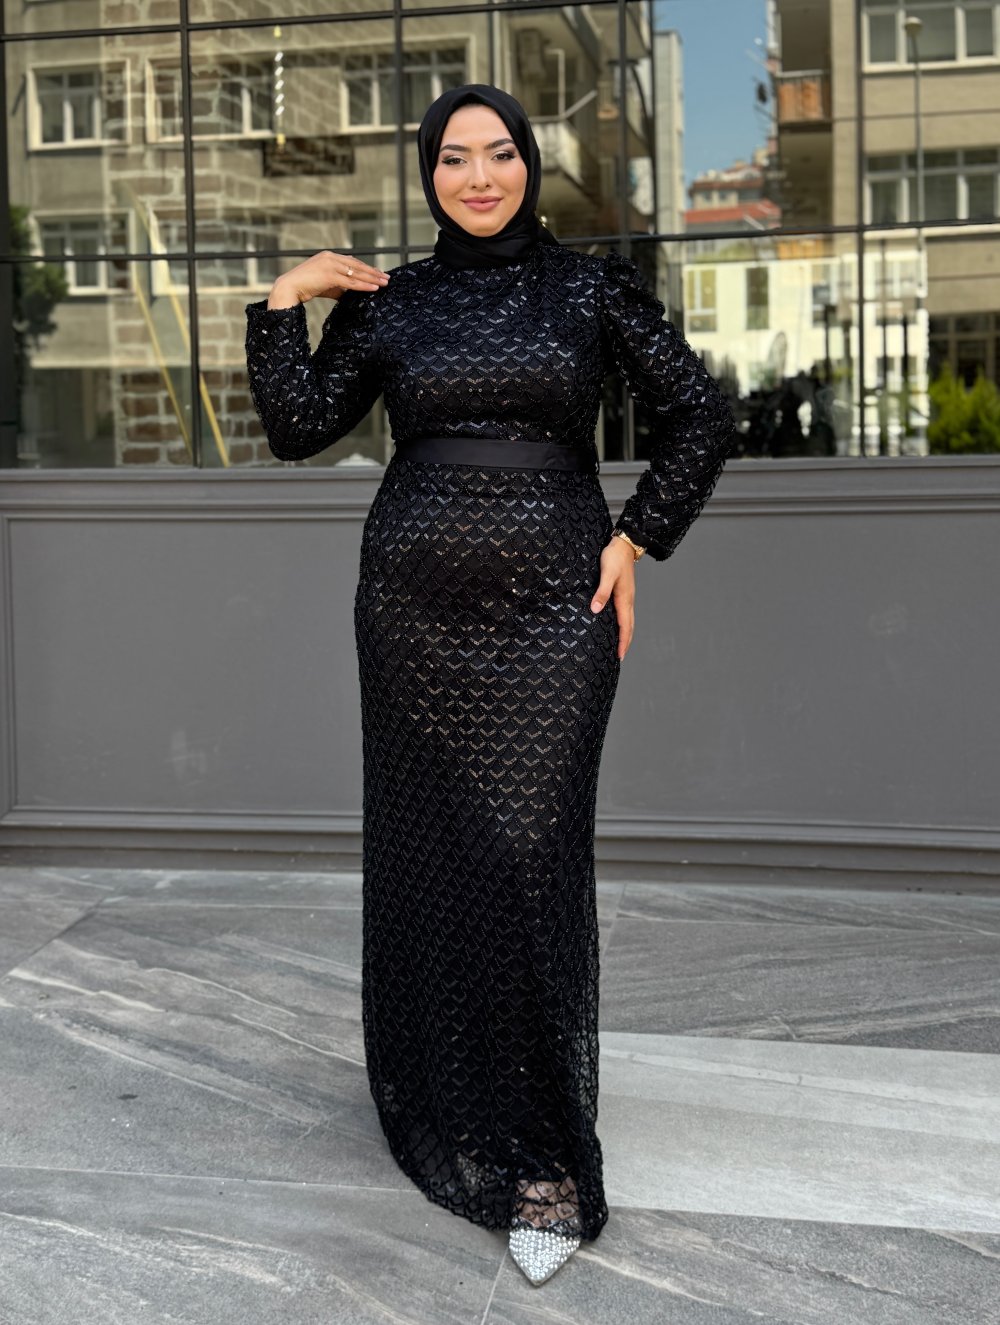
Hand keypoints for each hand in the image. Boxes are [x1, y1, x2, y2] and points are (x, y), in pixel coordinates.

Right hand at [267, 250, 390, 308]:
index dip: (366, 268)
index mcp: (329, 256)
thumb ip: (339, 286)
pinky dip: (364, 284)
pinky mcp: (329, 275)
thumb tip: (350, 294)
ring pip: (356, 272)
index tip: (377, 273)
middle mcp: (331, 257)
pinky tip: (374, 288)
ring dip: (372, 278)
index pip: (352, 261)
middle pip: (357, 265)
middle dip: (373, 271)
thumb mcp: (326, 284)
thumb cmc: (306, 287)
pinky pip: (351, 281)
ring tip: (384, 283)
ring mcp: (330, 265)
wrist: (289, 288)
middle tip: (386, 277)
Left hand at [591, 538, 636, 660]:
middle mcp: (628, 600)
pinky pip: (625, 613)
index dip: (622, 642)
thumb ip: (601, 592)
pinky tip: (617, 625)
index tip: (620, 656)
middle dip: (625, 642)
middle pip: (629, 626)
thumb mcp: (606, 574)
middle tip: (620, 657)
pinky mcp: (624, 592)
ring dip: (625, 634)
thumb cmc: (614, 557)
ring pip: (629, 620)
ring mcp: (627, 596)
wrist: (624, 544)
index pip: (625, 626)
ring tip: (620, 646)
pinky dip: (623, 624)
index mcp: (624, 599)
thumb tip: (596, 610)